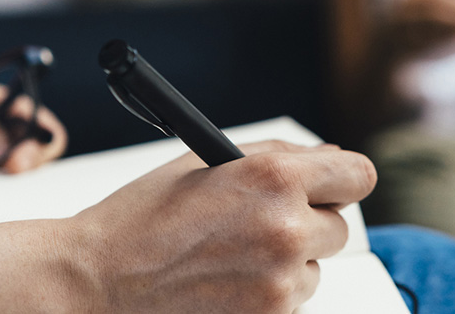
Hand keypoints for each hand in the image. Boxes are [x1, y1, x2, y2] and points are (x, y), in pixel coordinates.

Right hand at [69, 140, 377, 313]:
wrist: (97, 280)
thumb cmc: (143, 218)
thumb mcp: (208, 162)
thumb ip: (278, 155)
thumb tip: (329, 158)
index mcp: (274, 177)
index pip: (358, 175)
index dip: (343, 180)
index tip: (332, 186)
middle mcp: (286, 227)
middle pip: (338, 226)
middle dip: (308, 222)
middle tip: (260, 223)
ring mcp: (280, 280)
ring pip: (314, 268)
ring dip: (288, 262)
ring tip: (230, 256)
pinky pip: (292, 300)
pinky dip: (270, 294)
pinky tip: (225, 283)